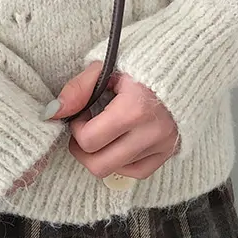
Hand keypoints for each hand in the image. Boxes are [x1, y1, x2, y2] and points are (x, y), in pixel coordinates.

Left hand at [52, 57, 180, 183]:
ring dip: (101, 154)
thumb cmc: (142, 64)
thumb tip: (52, 113)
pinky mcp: (169, 153)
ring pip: (115, 170)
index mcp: (135, 108)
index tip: (82, 114)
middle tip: (85, 130)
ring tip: (105, 131)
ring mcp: (162, 146)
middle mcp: (151, 133)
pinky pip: (136, 173)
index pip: (89, 140)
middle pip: (99, 165)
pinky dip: (122, 162)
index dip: (76, 129)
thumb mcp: (107, 67)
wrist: (185, 64)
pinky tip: (120, 143)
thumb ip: (78, 89)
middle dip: (82, 150)